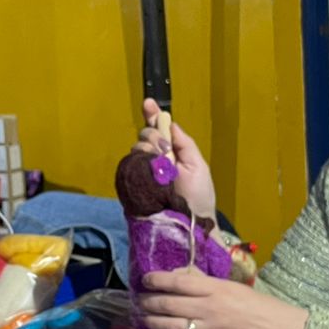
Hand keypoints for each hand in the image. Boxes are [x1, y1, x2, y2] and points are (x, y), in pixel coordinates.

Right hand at [134, 98, 216, 222]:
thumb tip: (169, 121)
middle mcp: (155, 160)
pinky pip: (129, 165)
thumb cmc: (198, 198)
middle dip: (153, 135)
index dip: (152, 115)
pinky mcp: (133, 184)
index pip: (158, 130)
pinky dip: (139, 162)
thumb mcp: (198, 166)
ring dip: (148, 149)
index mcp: (171, 153)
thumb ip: (184, 143)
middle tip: (164, 148)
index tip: (149, 103)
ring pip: (137, 148)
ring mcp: (143, 172)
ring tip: (162, 165)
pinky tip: (150, 169)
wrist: (191, 224)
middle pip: (145, 135)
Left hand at [136, 269, 308, 328]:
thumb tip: (181, 278)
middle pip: (168, 304)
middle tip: (139, 300)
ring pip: (170, 326)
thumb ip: (208, 285)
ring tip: (144, 318)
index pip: (178, 281)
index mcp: (217, 288)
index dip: (157, 280)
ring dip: (152, 322)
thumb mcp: (236, 288)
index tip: (145, 279)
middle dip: (149, 302)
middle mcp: (209, 308)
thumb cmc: (263, 307)